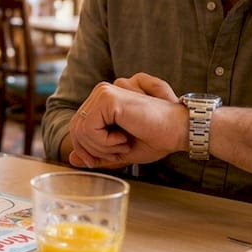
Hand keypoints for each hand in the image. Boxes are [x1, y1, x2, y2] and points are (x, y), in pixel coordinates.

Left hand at [68, 73, 184, 169]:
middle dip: (94, 150)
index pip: (77, 127)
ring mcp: (103, 92)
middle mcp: (100, 92)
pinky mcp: (107, 98)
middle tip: (118, 153)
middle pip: (75, 129)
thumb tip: (71, 159)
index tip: (111, 157)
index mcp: (102, 100)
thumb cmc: (156, 138)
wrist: (179, 130)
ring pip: (80, 130)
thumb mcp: (119, 151)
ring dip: (101, 148)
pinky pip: (88, 129)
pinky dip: (104, 143)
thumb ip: (95, 154)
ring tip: (123, 145)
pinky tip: (124, 139)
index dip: (89, 150)